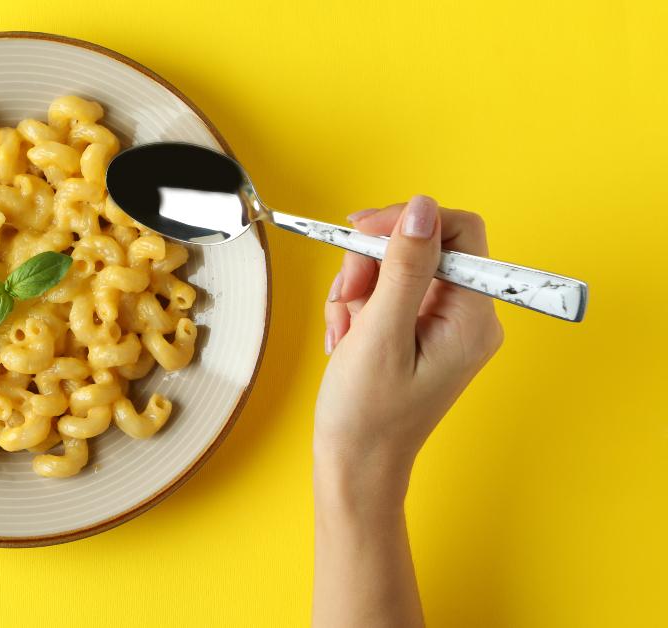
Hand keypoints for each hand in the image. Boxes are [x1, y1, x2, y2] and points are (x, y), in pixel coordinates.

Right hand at [316, 194, 503, 494]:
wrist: (357, 465)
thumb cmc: (368, 416)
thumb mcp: (380, 335)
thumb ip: (403, 268)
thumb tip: (420, 208)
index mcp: (472, 318)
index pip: (457, 231)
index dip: (407, 221)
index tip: (360, 230)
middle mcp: (468, 317)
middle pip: (421, 247)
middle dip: (372, 264)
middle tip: (346, 296)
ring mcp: (445, 324)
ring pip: (397, 268)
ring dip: (359, 290)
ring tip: (344, 331)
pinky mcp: (422, 331)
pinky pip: (388, 293)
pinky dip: (359, 307)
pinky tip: (346, 339)